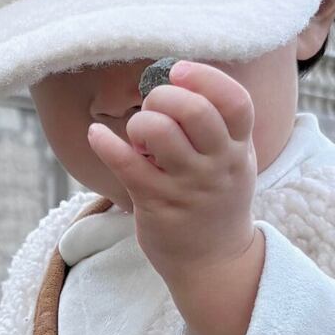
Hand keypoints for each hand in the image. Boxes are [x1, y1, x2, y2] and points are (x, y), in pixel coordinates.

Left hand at [85, 59, 260, 286]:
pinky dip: (105, 143)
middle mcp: (217, 165)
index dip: (206, 78)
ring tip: (138, 136)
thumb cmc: (217, 200)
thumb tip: (177, 78)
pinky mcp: (156, 204)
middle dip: (164, 97)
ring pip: (159, 133)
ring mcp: (187, 186)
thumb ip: (218, 124)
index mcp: (239, 148)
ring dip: (139, 122)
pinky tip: (96, 135)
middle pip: (195, 111)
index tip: (179, 71)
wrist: (213, 262)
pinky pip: (126, 165)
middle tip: (154, 108)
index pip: (235, 101)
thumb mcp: (233, 160)